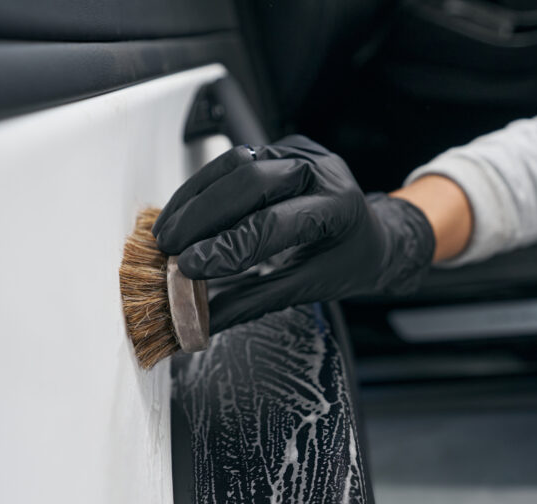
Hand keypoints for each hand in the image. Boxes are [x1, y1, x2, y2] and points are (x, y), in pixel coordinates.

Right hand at [153, 135, 434, 332]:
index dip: (227, 246)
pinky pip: (231, 162)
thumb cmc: (346, 261)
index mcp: (338, 208)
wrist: (371, 235)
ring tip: (166, 233)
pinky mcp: (278, 148)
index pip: (274, 223)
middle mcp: (320, 171)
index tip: (189, 269)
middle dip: (203, 217)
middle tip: (170, 249)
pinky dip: (201, 189)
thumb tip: (201, 321)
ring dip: (194, 200)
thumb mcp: (308, 287)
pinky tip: (179, 213)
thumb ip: (253, 301)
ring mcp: (299, 153)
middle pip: (251, 181)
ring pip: (235, 165)